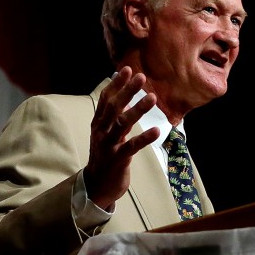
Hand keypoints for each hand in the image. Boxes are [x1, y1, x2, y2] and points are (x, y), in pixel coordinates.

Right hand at [84, 66, 160, 210]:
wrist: (96, 185)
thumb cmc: (104, 156)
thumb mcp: (104, 133)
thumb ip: (112, 116)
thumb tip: (121, 94)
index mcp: (98, 123)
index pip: (105, 99)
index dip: (116, 84)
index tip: (127, 69)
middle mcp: (101, 131)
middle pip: (113, 107)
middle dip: (127, 91)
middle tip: (140, 77)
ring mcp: (108, 145)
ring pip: (122, 124)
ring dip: (137, 110)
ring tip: (152, 97)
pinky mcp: (118, 159)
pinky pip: (131, 147)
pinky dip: (144, 138)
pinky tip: (157, 131)